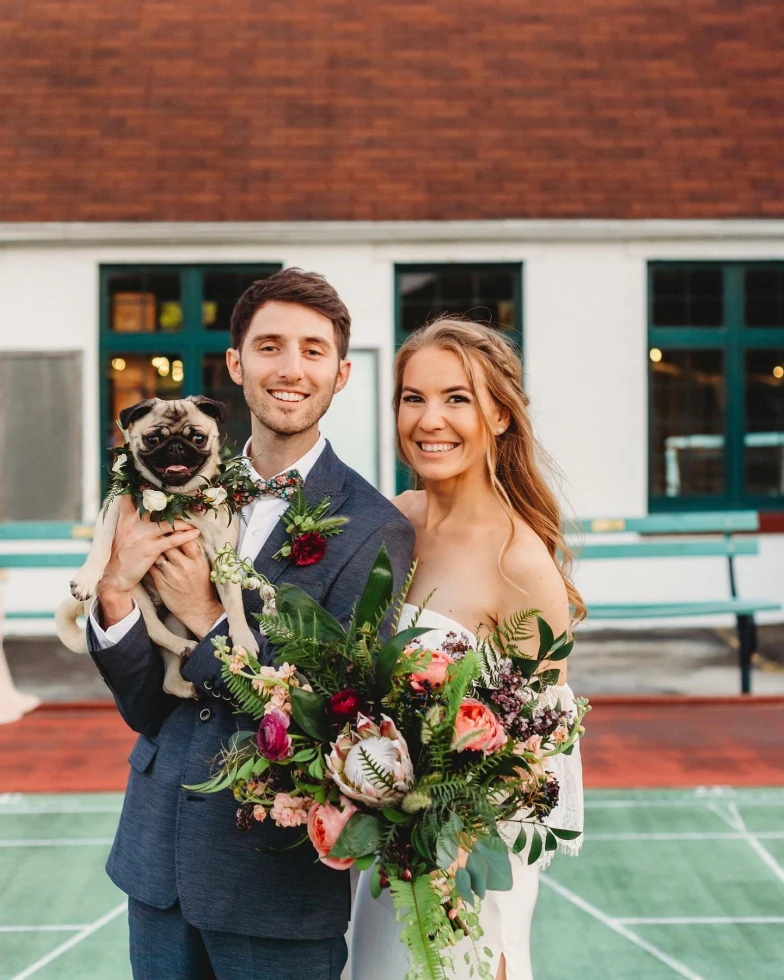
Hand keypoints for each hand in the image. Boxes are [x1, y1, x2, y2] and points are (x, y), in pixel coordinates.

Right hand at [97, 496, 201, 625]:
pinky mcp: (151, 549)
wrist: (114, 576)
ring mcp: (143, 535)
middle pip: (155, 506)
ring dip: (184, 522)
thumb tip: (137, 504)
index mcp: (125, 518)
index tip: (149, 477)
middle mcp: (133, 523)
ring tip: (193, 522)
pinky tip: (196, 533)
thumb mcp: (120, 532)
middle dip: (171, 502)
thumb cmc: (119, 553)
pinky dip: (186, 536)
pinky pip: (173, 540)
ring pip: (169, 523)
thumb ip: (129, 518)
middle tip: (185, 497)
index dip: (139, 485)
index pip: (130, 496)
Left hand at [148, 537, 223, 639]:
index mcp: (197, 560)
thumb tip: (185, 535)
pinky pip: (151, 566)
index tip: (173, 526)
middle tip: (157, 529)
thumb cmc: (202, 586)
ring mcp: (171, 575)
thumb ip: (194, 552)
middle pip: (169, 544)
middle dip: (163, 535)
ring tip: (151, 541)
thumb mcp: (204, 567)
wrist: (198, 609)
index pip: (186, 539)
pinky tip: (146, 555)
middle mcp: (185, 566)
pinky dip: (148, 559)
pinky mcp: (161, 583)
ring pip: (157, 553)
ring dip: (154, 546)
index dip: (178, 531)